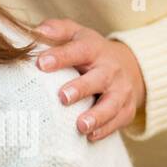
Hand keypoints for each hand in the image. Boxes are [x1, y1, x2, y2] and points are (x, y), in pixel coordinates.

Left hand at [34, 18, 145, 140]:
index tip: (41, 63)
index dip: (60, 57)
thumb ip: (57, 30)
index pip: (78, 51)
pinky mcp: (127, 109)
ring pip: (112, 104)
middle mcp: (110, 70)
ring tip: (80, 126)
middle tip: (63, 97)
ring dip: (97, 116)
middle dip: (81, 88)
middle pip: (98, 79)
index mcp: (94, 50)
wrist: (130, 66)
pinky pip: (119, 121)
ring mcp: (121, 91)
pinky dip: (106, 129)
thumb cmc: (91, 51)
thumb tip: (35, 31)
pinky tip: (91, 136)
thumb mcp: (77, 35)